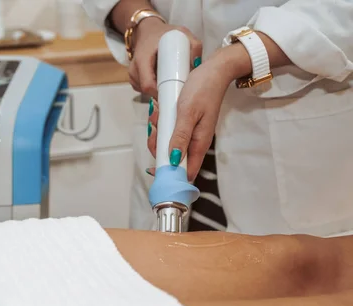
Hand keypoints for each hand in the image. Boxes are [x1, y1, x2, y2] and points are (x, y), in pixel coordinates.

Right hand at [129, 19, 201, 98]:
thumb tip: (197, 63)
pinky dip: (152, 89)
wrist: (147, 31)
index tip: (174, 93)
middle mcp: (134, 68)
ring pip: (144, 92)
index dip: (160, 93)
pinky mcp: (133, 78)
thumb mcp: (182, 33)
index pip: (147, 85)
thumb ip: (194, 45)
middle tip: (177, 90)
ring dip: (157, 91)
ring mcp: (132, 74)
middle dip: (162, 94)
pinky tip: (161, 82)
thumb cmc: (164, 33)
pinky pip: (142, 90)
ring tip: (171, 83)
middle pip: (146, 91)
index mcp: (143, 58)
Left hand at [147, 49, 237, 179]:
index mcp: (199, 143)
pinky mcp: (185, 124)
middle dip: (157, 147)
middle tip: (154, 129)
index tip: (153, 169)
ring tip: (157, 113)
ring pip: (168, 143)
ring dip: (158, 132)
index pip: (185, 172)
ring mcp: (190, 132)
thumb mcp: (188, 113)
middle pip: (172, 158)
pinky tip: (160, 110)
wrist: (214, 69)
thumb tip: (174, 160)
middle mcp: (195, 141)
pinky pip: (169, 130)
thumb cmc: (203, 89)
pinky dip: (161, 123)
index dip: (169, 174)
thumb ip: (181, 137)